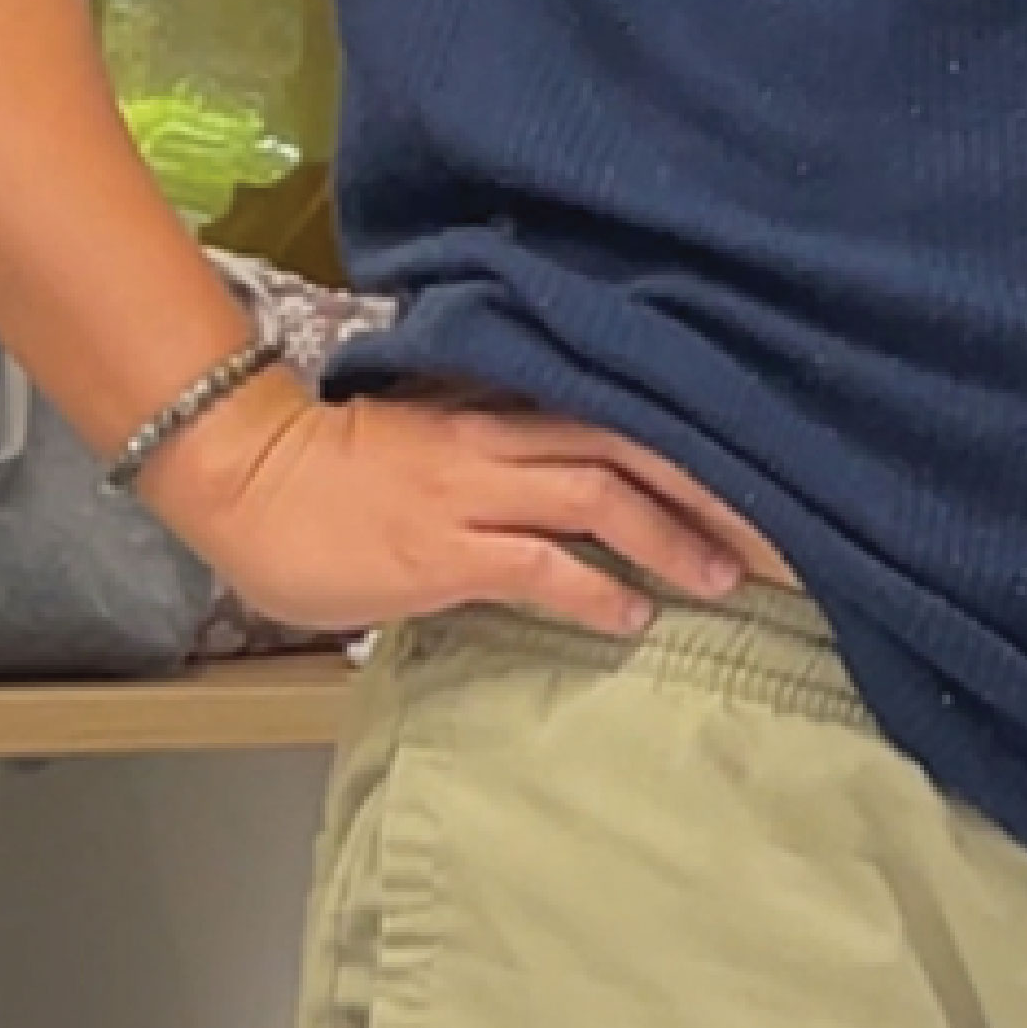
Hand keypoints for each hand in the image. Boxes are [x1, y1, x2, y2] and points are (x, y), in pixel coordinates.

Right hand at [138, 383, 768, 638]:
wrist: (247, 476)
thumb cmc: (338, 468)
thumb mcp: (442, 440)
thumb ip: (512, 453)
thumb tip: (580, 491)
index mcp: (510, 409)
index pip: (630, 414)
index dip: (705, 447)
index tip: (770, 477)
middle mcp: (505, 441)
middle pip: (640, 448)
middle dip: (716, 491)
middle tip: (780, 535)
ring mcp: (475, 492)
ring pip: (603, 499)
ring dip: (672, 541)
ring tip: (723, 580)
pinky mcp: (444, 549)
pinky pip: (540, 566)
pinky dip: (596, 591)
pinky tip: (632, 618)